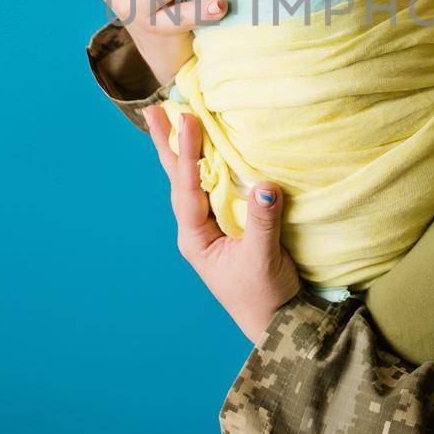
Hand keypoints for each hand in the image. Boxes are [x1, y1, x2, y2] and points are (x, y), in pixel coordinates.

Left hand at [143, 107, 303, 346]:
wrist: (278, 323)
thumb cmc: (265, 296)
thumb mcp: (263, 260)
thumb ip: (263, 222)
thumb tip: (266, 185)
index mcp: (196, 239)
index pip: (188, 187)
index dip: (187, 151)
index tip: (186, 117)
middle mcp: (197, 231)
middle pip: (178, 180)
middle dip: (168, 145)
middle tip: (155, 110)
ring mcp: (211, 229)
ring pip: (193, 183)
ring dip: (184, 151)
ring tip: (172, 120)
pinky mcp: (230, 227)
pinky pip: (212, 189)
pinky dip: (207, 166)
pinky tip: (208, 150)